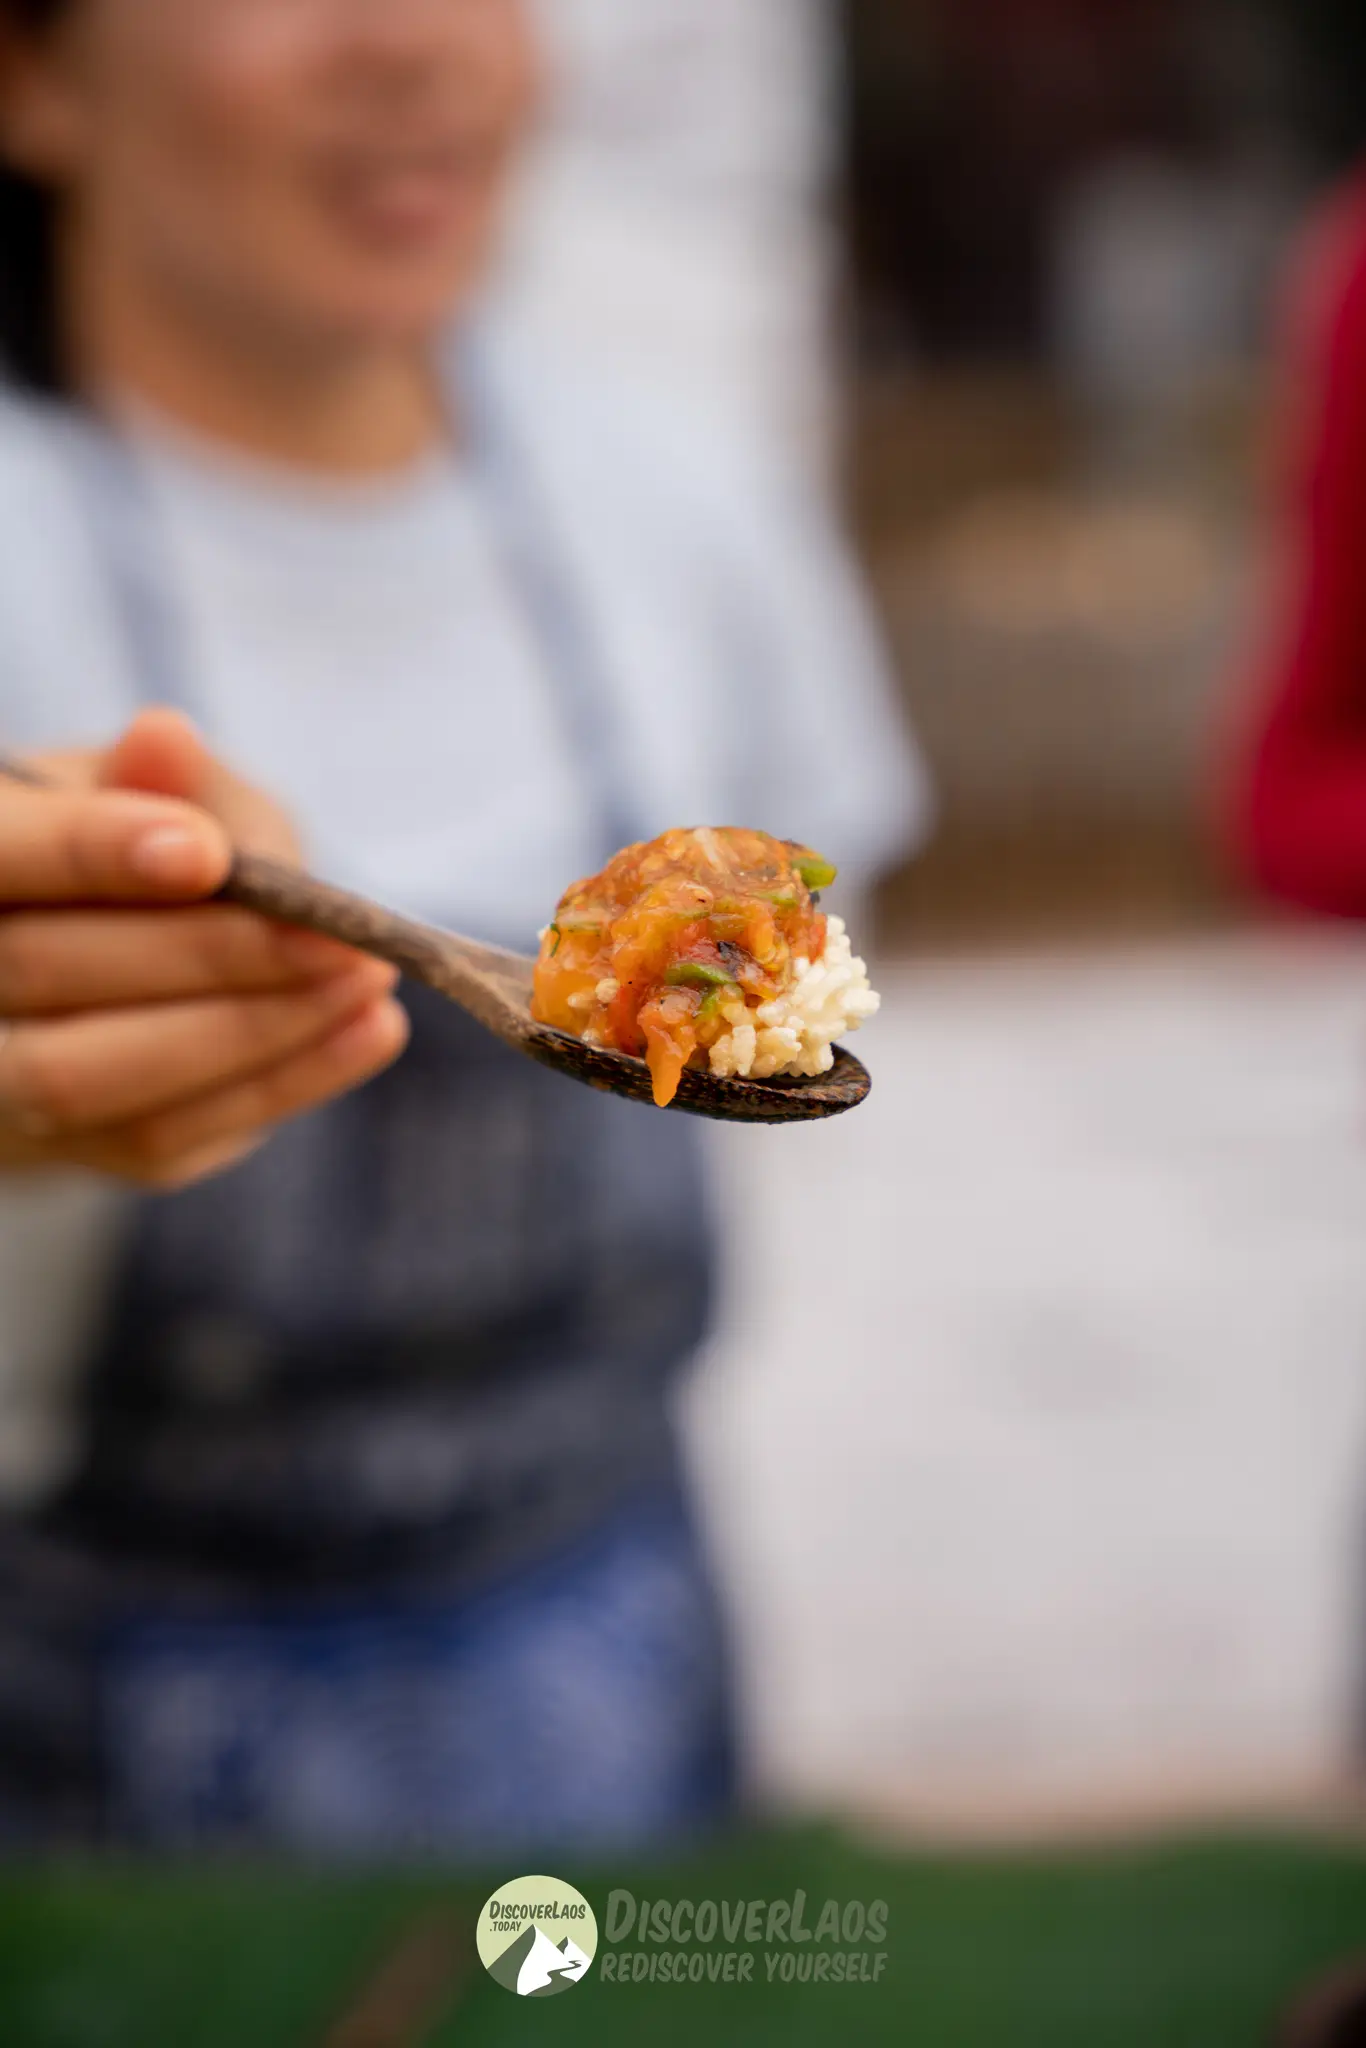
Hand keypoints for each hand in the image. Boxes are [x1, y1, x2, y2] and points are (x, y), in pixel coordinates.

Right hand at [0, 708, 408, 1185]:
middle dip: (206, 954)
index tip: (205, 851)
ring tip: (367, 985)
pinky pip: (153, 1137)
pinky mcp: (63, 1145)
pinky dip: (271, 1087)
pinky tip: (364, 1034)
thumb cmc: (138, 845)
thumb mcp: (152, 785)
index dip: (93, 851)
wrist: (112, 955)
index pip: (1, 856)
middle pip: (42, 969)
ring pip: (87, 1076)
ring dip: (247, 1033)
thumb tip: (165, 738)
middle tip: (338, 938)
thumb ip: (163, 775)